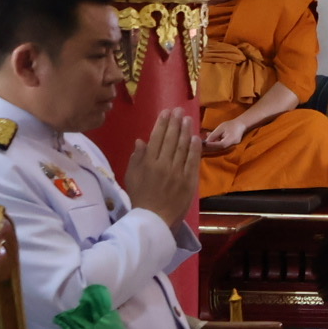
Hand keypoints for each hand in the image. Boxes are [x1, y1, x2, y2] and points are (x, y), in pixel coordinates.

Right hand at [126, 109, 200, 227]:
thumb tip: (141, 140)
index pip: (156, 138)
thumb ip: (137, 158)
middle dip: (175, 123)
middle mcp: (163, 165)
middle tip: (179, 110)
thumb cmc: (140, 197)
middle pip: (171, 140)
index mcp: (148, 163)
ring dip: (186, 131)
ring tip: (188, 119)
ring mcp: (178, 172)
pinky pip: (193, 161)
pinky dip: (195, 149)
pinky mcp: (189, 180)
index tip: (166, 112)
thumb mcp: (131, 176)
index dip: (162, 124)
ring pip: (183, 148)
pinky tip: (196, 137)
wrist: (155, 218)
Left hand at [201, 119, 242, 153]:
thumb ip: (214, 135)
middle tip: (202, 144)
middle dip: (210, 146)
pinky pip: (222, 145)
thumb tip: (206, 142)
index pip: (220, 145)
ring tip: (205, 141)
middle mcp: (233, 145)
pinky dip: (216, 143)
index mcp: (231, 139)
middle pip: (220, 148)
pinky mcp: (231, 146)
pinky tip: (211, 139)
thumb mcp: (221, 128)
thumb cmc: (230, 125)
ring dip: (212, 144)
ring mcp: (232, 146)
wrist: (241, 124)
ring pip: (220, 147)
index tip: (204, 144)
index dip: (212, 145)